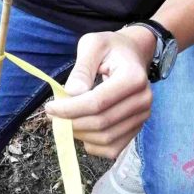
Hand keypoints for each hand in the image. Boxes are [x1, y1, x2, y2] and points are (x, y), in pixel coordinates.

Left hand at [44, 28, 154, 157]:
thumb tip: (71, 94)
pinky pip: (113, 148)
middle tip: (53, 116)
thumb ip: (81, 68)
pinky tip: (82, 130)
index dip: (70, 109)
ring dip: (80, 134)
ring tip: (65, 121)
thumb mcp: (92, 45)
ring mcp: (142, 116)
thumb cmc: (110, 47)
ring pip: (106, 139)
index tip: (50, 107)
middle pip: (101, 123)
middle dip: (72, 122)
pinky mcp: (136, 128)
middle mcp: (143, 100)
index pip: (98, 103)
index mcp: (133, 77)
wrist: (132, 53)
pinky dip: (93, 145)